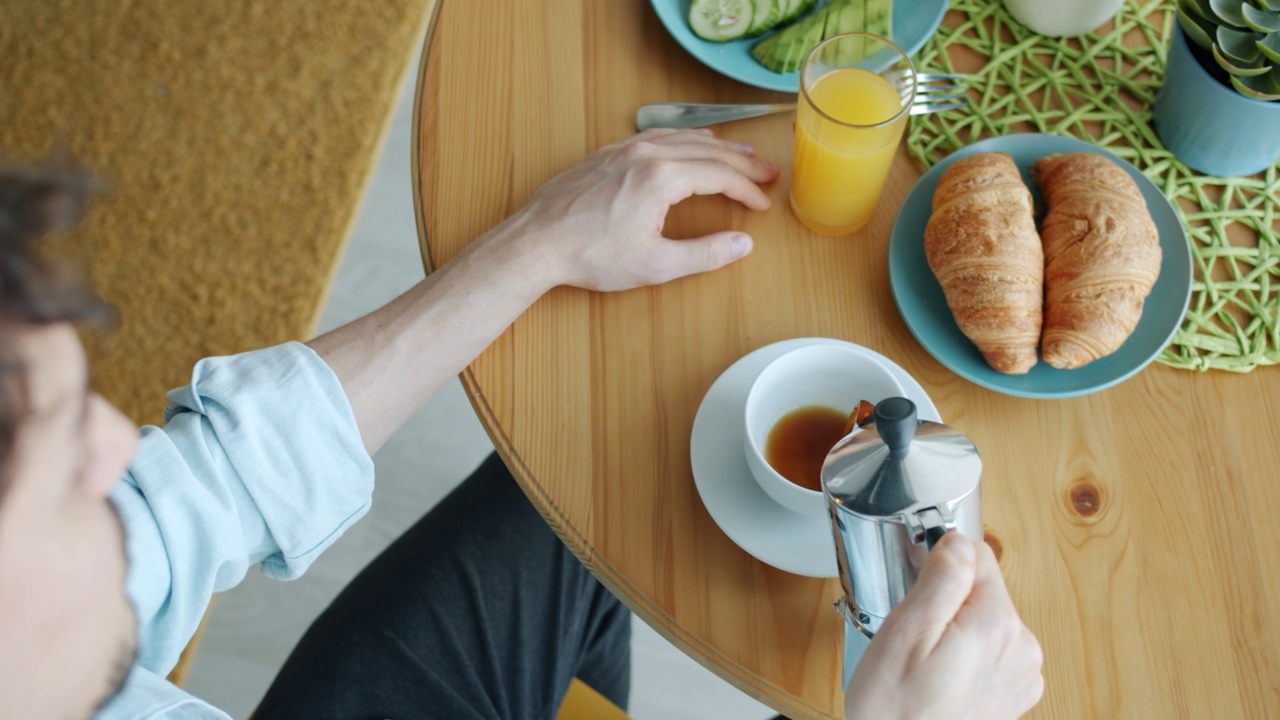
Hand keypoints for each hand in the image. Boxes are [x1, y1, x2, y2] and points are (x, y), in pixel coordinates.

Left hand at [506, 128, 778, 291]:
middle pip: (707, 151)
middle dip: (741, 163)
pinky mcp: (606, 154)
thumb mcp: (656, 265)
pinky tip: (689, 144)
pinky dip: (683, 139)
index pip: (719, 176)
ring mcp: (623, 149)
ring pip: (681, 138)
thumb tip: (743, 245)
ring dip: (715, 145)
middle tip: (767, 172)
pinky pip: (655, 136)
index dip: (746, 189)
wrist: (536, 243)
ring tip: (740, 152)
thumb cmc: (590, 256)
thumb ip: (705, 254)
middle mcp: (645, 153)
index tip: (762, 204)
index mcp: (662, 178)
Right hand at [845, 532, 1043, 719]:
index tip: (916, 595)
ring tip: (923, 664)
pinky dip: (964, 656)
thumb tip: (959, 541)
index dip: (939, 567)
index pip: (977, 555)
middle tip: (913, 639)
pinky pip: (989, 650)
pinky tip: (939, 679)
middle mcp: (1022, 647)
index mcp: (998, 624)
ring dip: (955, 630)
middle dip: (946, 602)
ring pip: (984, 619)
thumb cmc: (896, 712)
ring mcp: (1022, 674)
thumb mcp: (904, 634)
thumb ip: (940, 580)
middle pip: (982, 589)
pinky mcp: (1013, 693)